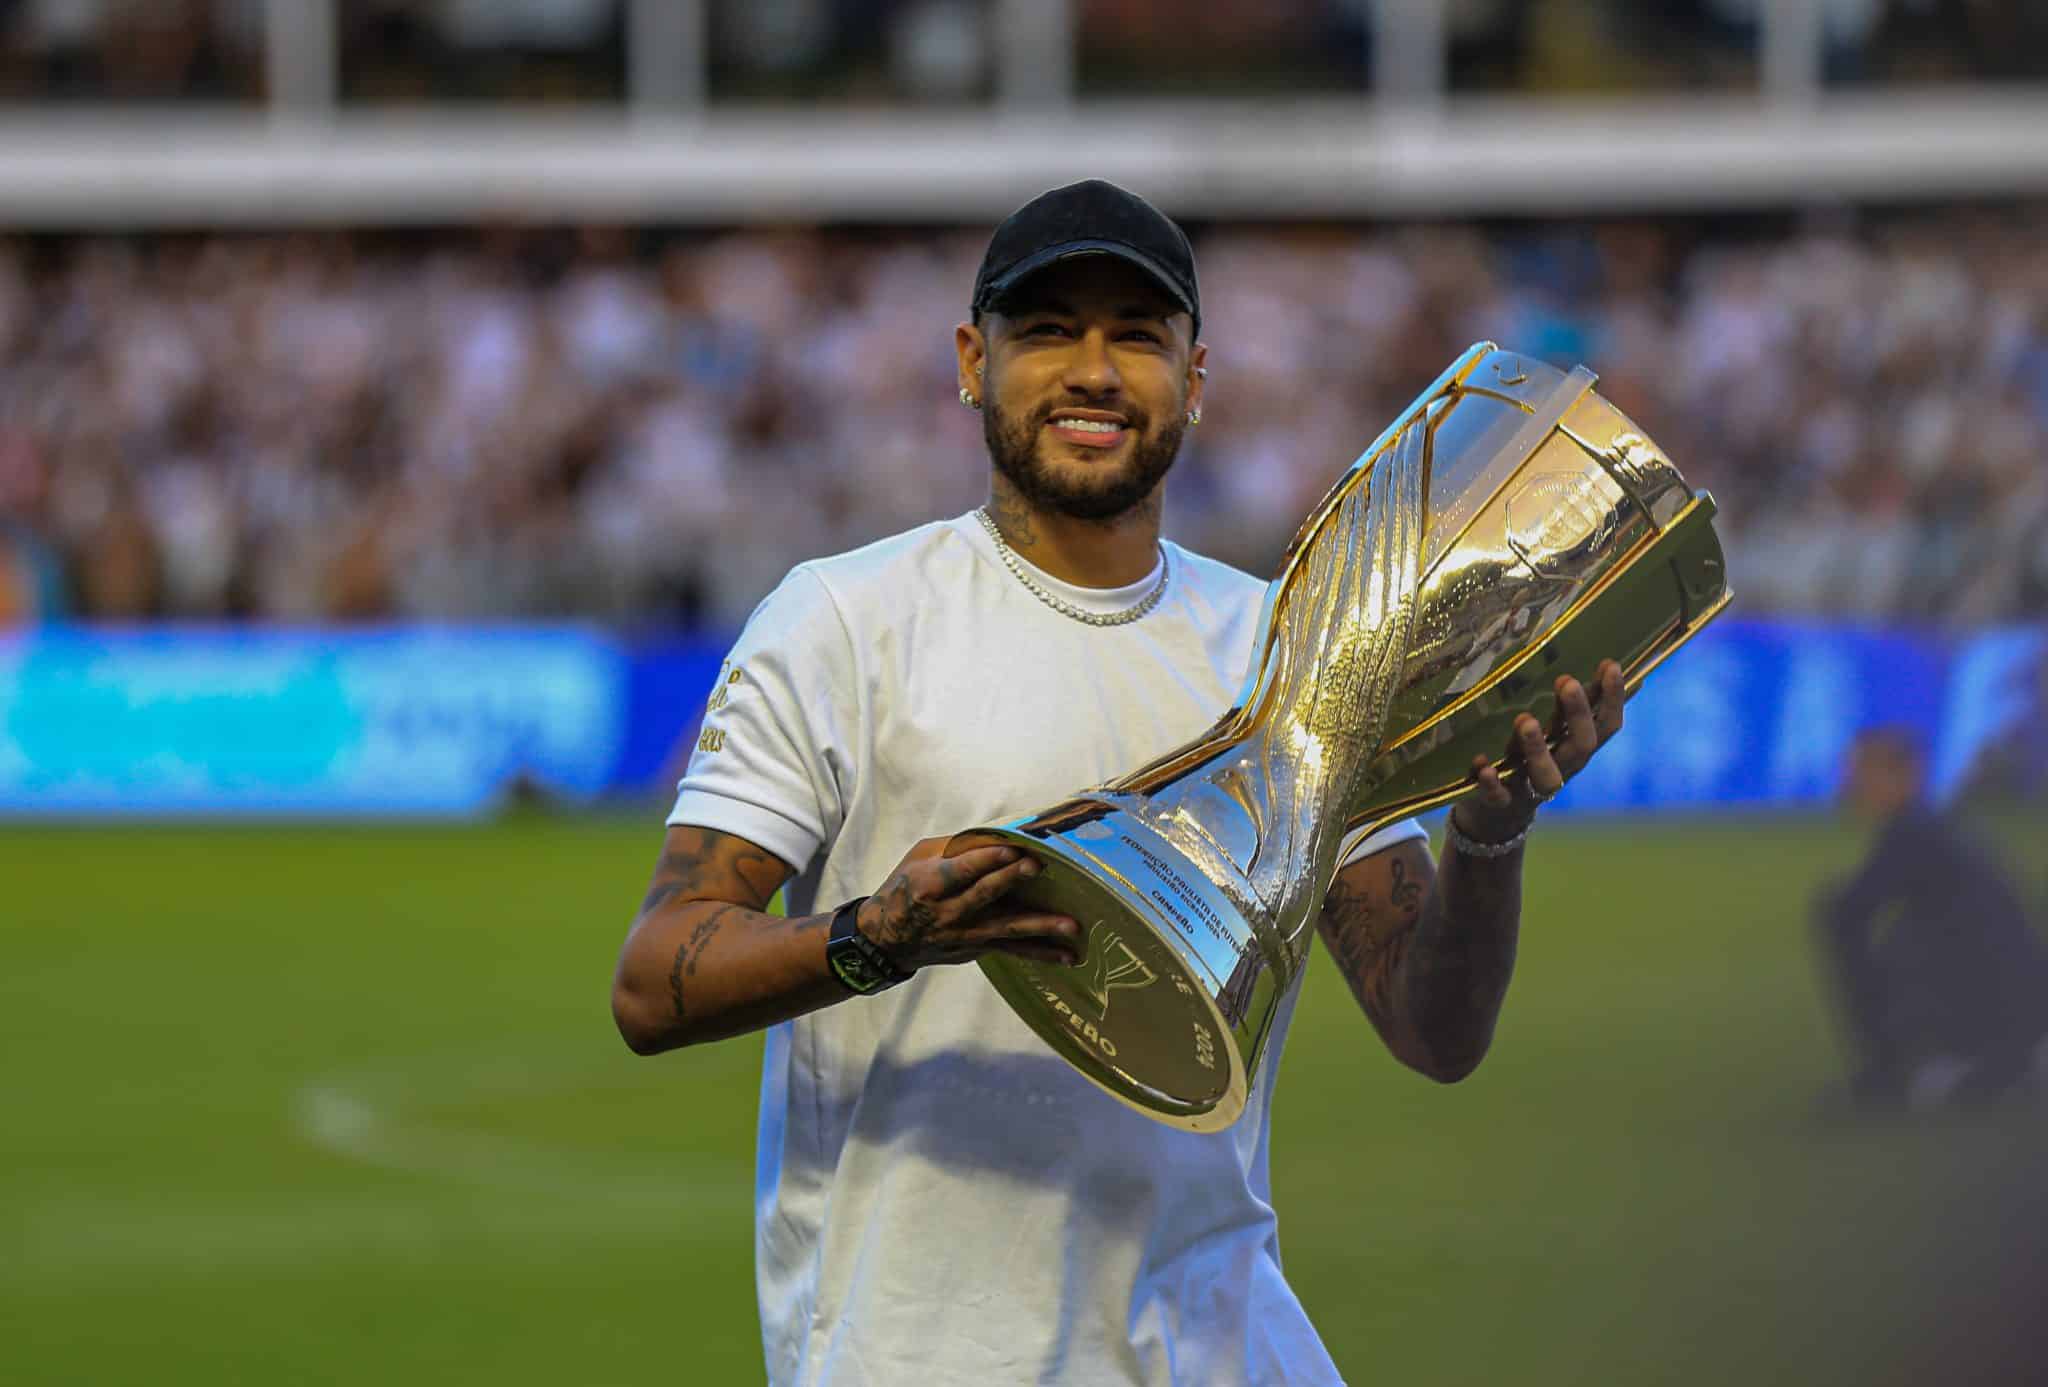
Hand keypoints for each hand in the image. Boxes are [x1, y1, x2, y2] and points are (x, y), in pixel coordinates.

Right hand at [859, 837, 1081, 970]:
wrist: (887, 940)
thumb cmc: (906, 888)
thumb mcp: (919, 858)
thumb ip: (956, 847)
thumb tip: (999, 834)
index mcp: (930, 884)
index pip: (961, 870)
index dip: (987, 859)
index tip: (1013, 848)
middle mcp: (949, 912)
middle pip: (984, 895)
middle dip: (1011, 880)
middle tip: (1037, 867)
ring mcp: (967, 935)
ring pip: (1006, 929)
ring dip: (1040, 927)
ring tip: (1071, 926)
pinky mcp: (979, 949)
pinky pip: (1014, 951)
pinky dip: (1042, 954)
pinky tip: (1069, 955)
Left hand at [1453, 659, 1624, 843]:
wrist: (1496, 814)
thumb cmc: (1527, 759)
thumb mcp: (1552, 732)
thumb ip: (1573, 705)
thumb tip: (1612, 666)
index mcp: (1576, 748)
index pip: (1606, 726)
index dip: (1613, 699)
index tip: (1610, 665)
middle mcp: (1561, 769)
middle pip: (1580, 746)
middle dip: (1576, 715)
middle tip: (1567, 682)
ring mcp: (1531, 788)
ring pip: (1545, 776)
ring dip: (1537, 748)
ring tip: (1526, 720)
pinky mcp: (1501, 804)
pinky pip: (1498, 798)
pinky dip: (1491, 783)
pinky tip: (1482, 764)